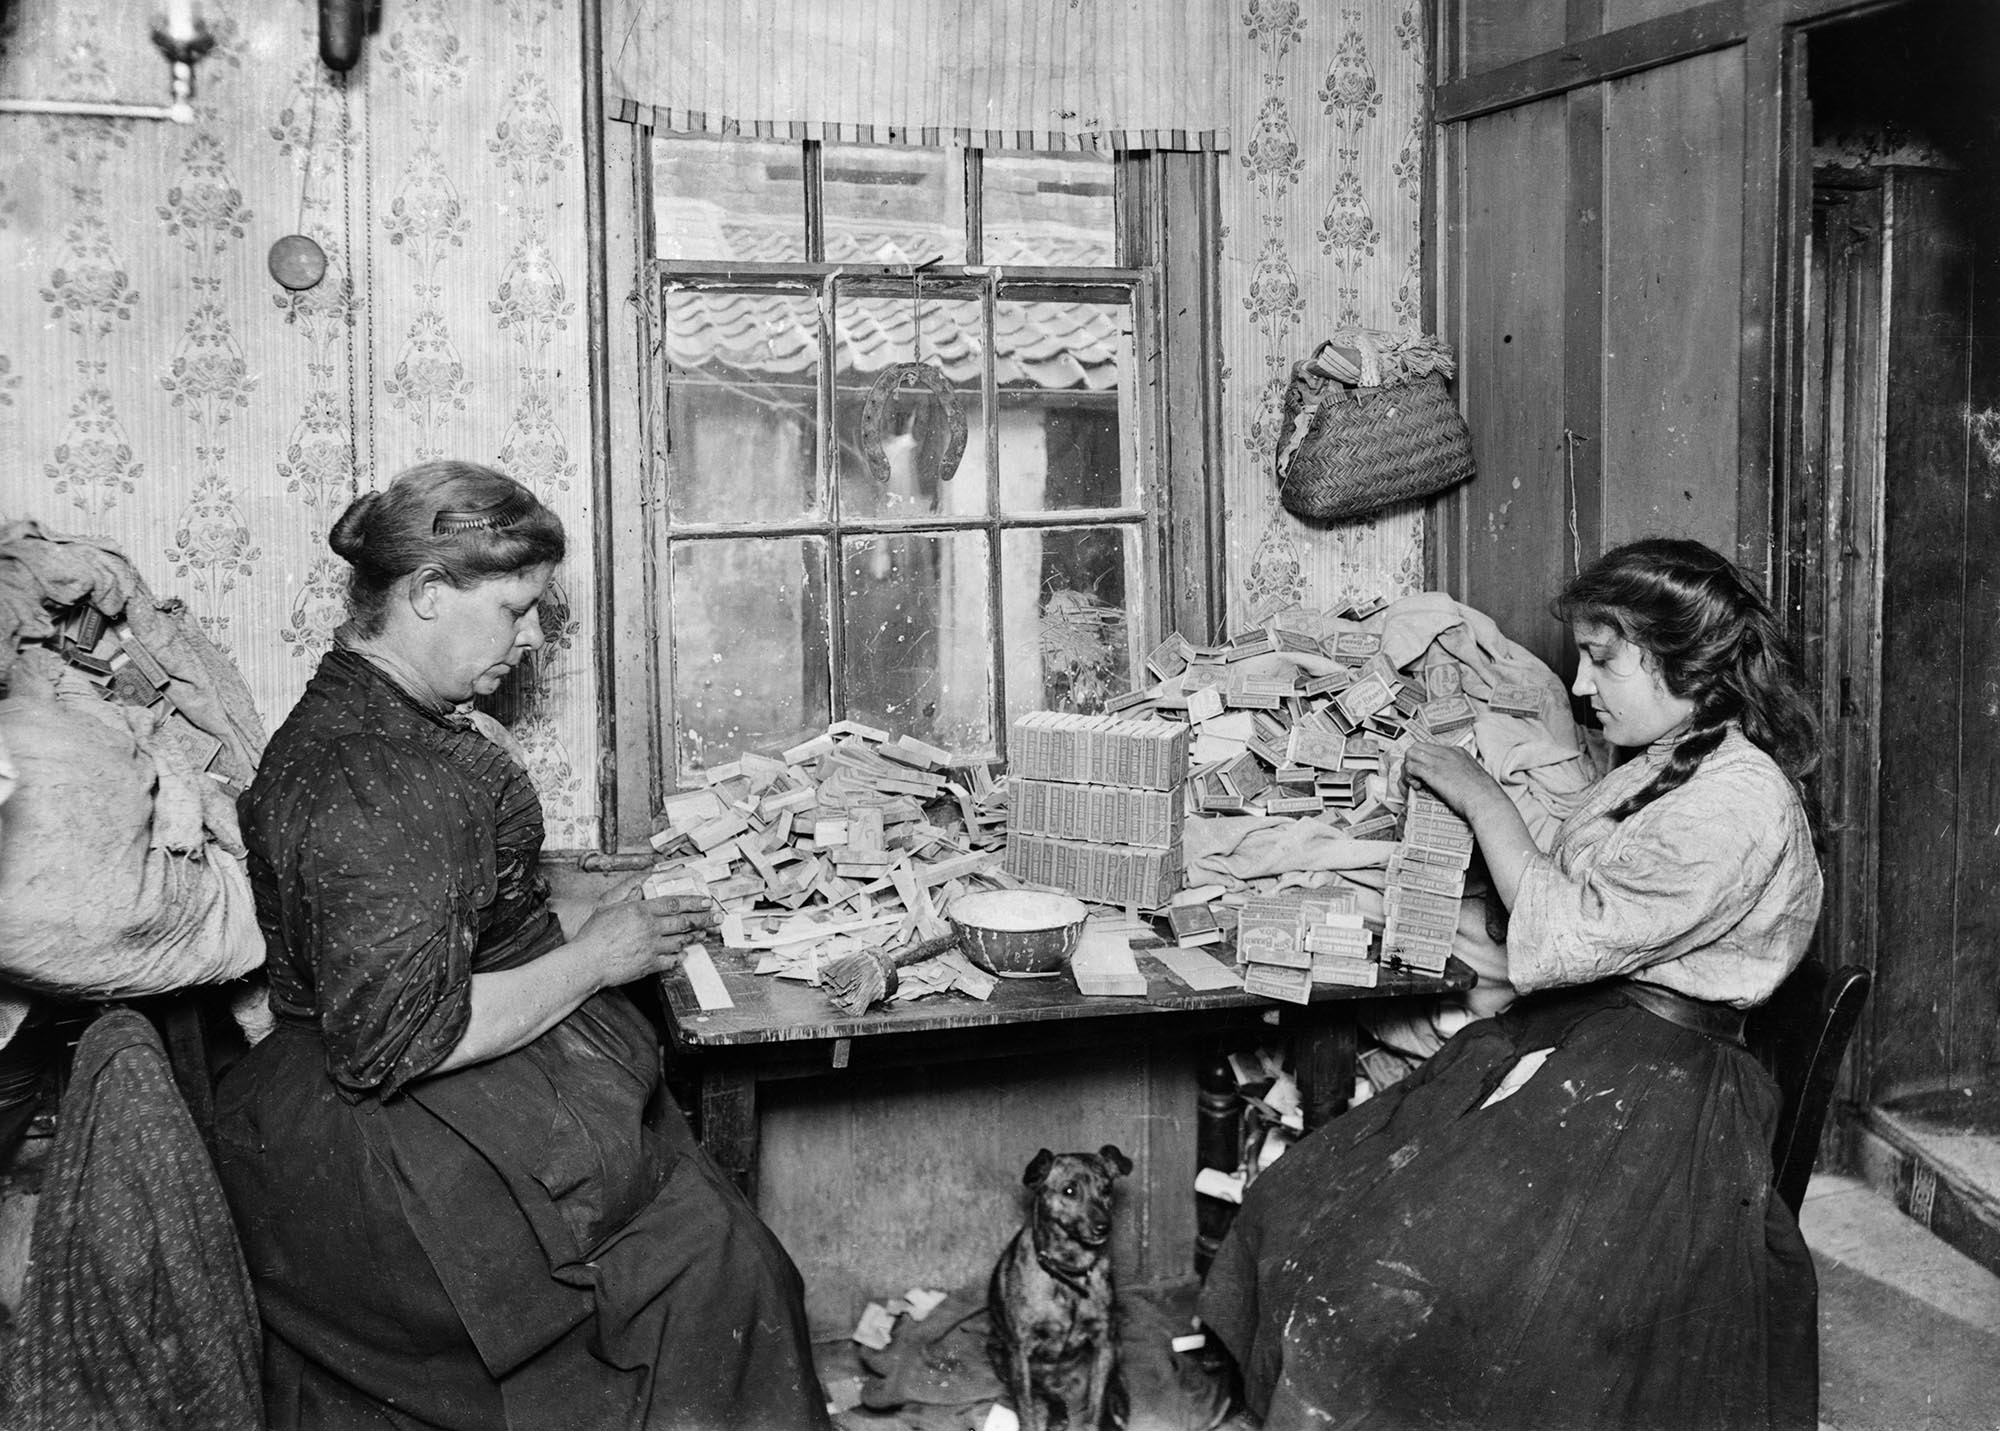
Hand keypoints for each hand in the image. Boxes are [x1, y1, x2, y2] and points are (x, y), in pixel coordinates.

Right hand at [572, 893, 718, 988]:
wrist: (587, 961)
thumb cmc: (593, 934)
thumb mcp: (608, 906)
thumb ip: (627, 895)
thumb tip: (641, 887)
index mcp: (640, 911)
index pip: (674, 903)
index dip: (693, 902)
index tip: (706, 901)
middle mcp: (649, 928)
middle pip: (683, 922)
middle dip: (704, 919)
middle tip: (717, 918)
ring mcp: (651, 948)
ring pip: (680, 941)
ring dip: (694, 937)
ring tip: (703, 934)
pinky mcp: (649, 965)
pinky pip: (670, 961)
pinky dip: (679, 957)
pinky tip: (683, 955)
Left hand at [1401, 741, 1503, 819]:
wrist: (1485, 801)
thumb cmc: (1483, 795)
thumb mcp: (1472, 778)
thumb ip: (1459, 775)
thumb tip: (1449, 782)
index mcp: (1458, 753)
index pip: (1432, 749)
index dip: (1424, 761)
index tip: (1425, 775)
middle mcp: (1447, 753)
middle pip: (1418, 747)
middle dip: (1412, 762)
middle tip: (1416, 778)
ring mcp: (1438, 761)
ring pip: (1411, 754)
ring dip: (1408, 770)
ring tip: (1416, 783)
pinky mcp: (1432, 772)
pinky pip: (1410, 767)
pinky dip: (1409, 777)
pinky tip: (1417, 788)